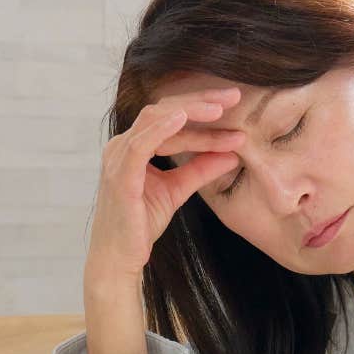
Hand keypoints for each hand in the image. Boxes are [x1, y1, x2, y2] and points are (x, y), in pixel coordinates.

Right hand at [86, 84, 243, 279]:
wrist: (119, 257)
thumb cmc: (141, 224)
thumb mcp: (178, 190)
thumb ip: (201, 170)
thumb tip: (231, 155)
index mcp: (135, 146)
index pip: (173, 119)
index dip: (204, 112)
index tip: (234, 107)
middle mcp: (124, 145)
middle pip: (165, 111)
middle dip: (200, 102)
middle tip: (233, 96)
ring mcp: (119, 157)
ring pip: (156, 121)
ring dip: (189, 112)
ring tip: (219, 109)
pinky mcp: (121, 175)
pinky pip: (141, 143)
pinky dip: (163, 127)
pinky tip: (183, 117)